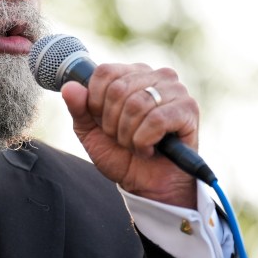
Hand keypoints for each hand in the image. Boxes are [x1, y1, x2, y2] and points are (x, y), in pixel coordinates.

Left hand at [61, 64, 199, 207]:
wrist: (148, 184)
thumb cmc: (121, 154)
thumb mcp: (90, 132)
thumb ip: (79, 108)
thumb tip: (69, 87)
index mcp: (131, 74)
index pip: (104, 72)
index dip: (96, 102)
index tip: (103, 122)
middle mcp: (155, 75)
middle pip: (118, 89)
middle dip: (112, 123)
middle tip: (122, 138)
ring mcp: (175, 90)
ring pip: (136, 104)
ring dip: (128, 135)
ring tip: (136, 144)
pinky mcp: (188, 108)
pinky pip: (156, 120)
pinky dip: (144, 141)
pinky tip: (150, 149)